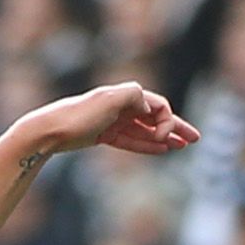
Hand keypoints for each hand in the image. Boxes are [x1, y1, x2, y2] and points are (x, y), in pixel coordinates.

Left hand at [37, 82, 200, 156]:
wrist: (49, 131)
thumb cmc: (77, 115)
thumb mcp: (108, 99)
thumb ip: (133, 95)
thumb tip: (148, 106)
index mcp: (125, 95)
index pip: (158, 106)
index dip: (168, 121)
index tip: (164, 137)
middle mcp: (121, 106)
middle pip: (155, 117)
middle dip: (176, 128)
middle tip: (195, 139)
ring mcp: (113, 121)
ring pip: (145, 130)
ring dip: (164, 138)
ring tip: (180, 147)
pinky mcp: (104, 135)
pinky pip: (131, 140)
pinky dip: (146, 145)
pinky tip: (160, 150)